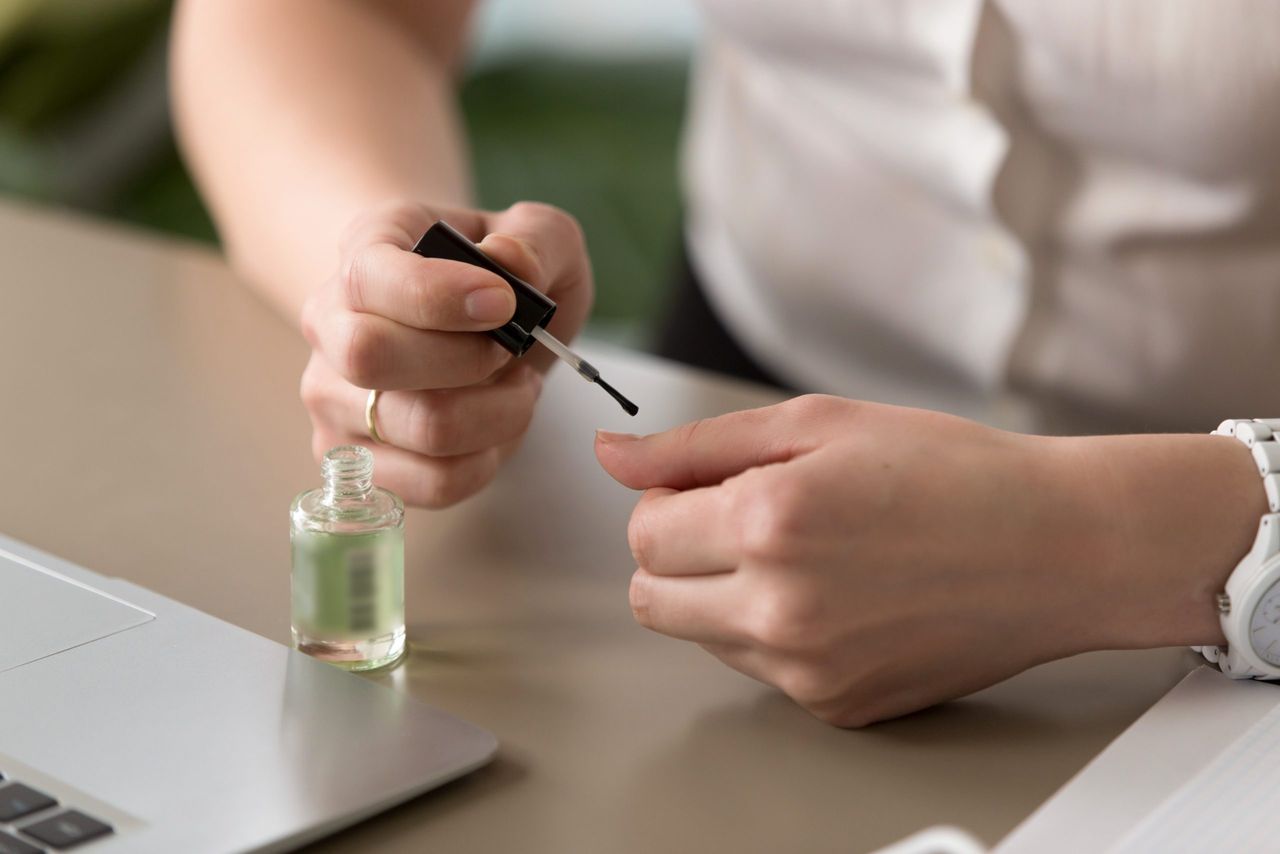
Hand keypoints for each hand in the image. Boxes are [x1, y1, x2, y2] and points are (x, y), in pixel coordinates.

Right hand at [300, 200, 592, 506]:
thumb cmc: (501, 280)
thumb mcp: (539, 238)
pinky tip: (493, 425)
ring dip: (498, 412)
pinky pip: (433, 482)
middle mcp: (330, 323)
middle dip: (469, 361)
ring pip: (420, 428)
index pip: (371, 278)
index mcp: (366, 248)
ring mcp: (333, 398)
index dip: (439, 297)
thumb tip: (507, 263)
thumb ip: (535, 238)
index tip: (504, 302)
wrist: (476, 328)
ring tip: (515, 386)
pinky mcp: (358, 462)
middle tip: (511, 349)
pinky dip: (488, 459)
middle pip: (372, 358)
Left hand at [595, 395, 1263, 726]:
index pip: (642, 533)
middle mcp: (779, 609)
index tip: (713, 487)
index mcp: (768, 524)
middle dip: (677, 553)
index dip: (669, 500)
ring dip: (723, 593)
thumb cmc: (952, 472)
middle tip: (745, 518)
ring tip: (805, 553)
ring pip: (700, 636)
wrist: (1058, 547)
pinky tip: (839, 594)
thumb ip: (699, 444)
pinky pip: (761, 669)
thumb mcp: (818, 424)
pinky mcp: (836, 705)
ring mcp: (808, 669)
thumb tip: (611, 454)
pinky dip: (775, 632)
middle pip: (650, 596)